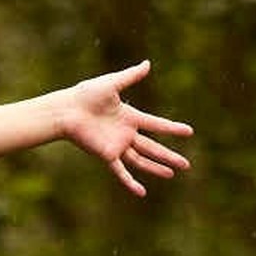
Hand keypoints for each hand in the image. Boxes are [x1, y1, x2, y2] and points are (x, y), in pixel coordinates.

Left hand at [52, 61, 194, 198]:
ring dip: (156, 168)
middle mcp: (126, 133)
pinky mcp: (106, 155)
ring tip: (171, 174)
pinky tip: (141, 193)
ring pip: (141, 160)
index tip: (189, 132)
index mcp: (130, 117)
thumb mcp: (112, 84)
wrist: (66, 110)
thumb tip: (147, 63)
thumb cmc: (86, 95)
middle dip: (169, 156)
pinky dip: (130, 182)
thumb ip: (130, 76)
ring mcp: (117, 146)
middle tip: (186, 165)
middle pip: (152, 147)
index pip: (156, 125)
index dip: (172, 129)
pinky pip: (120, 171)